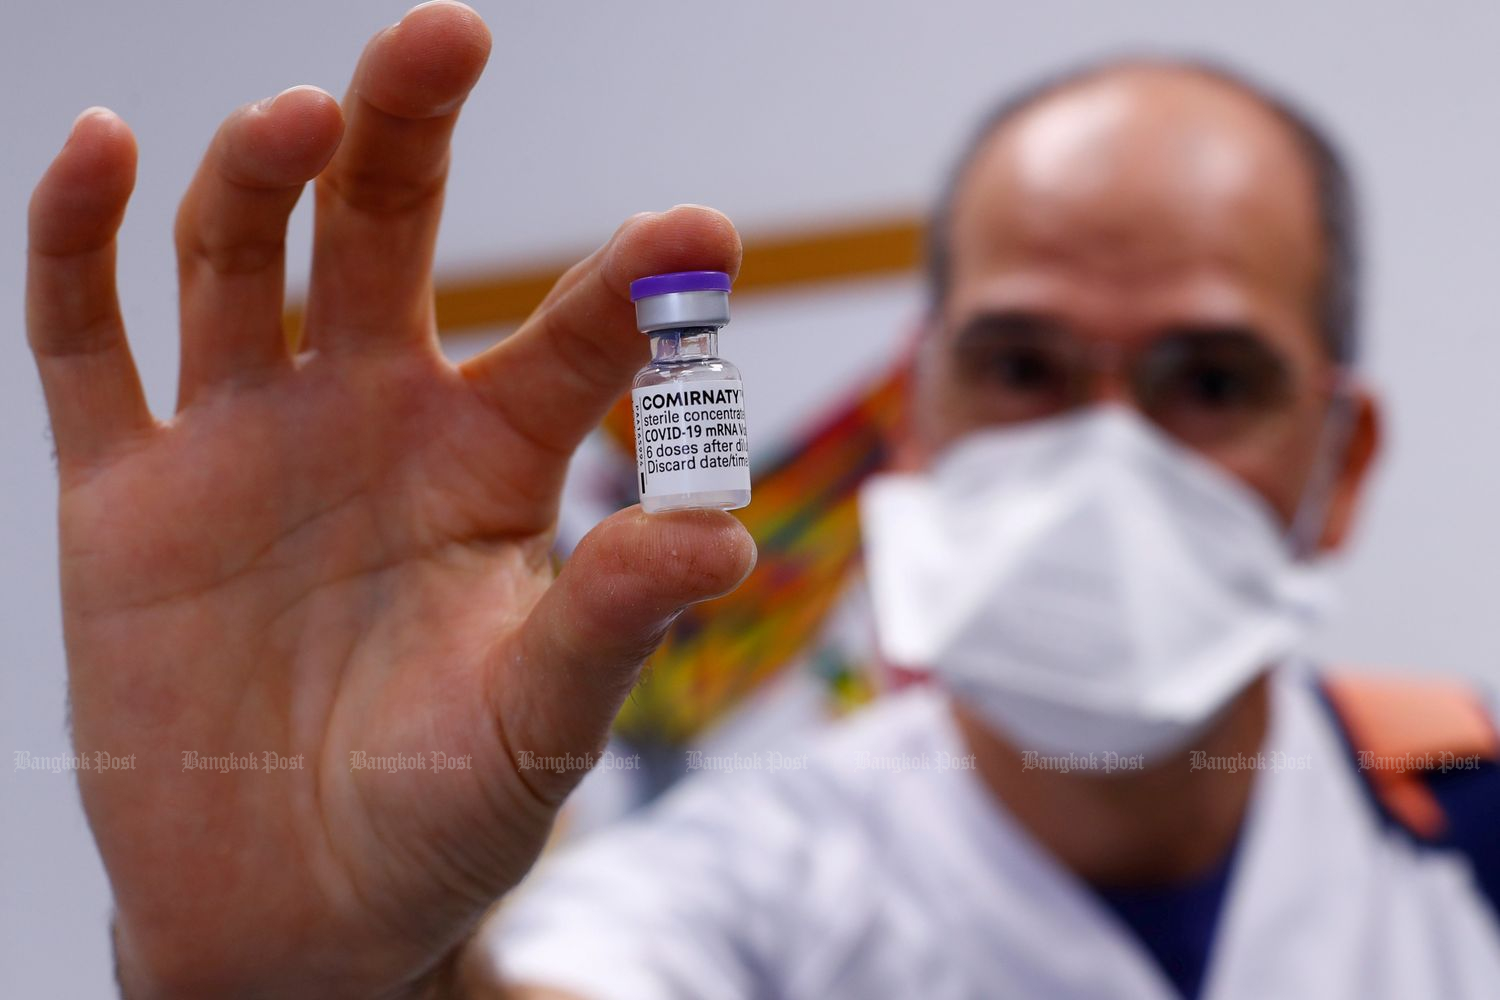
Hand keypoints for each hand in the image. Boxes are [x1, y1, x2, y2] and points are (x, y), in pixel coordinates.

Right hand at [25, 4, 753, 996]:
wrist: (298, 909)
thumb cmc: (445, 813)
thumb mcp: (542, 725)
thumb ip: (612, 621)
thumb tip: (726, 535)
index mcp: (494, 460)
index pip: (571, 335)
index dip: (634, 284)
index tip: (703, 236)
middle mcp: (374, 415)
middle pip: (388, 226)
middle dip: (411, 126)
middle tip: (449, 34)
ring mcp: (244, 438)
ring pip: (242, 255)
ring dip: (262, 172)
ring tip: (304, 117)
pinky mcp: (123, 488)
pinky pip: (85, 337)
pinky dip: (81, 239)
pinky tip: (104, 147)